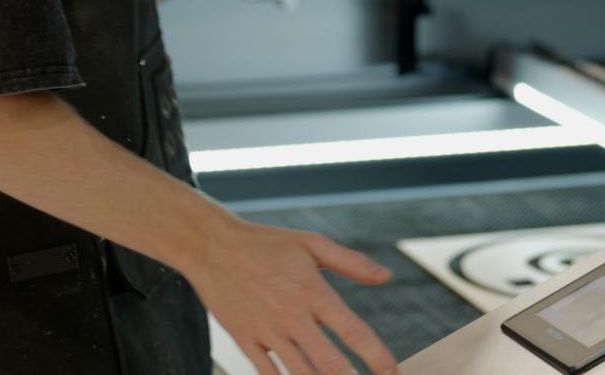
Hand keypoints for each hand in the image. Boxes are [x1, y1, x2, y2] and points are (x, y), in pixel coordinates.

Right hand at [184, 218, 397, 373]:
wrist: (212, 247)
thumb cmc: (266, 243)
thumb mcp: (311, 244)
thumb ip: (350, 262)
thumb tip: (385, 276)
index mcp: (313, 291)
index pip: (353, 331)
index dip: (377, 356)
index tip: (393, 372)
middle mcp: (292, 316)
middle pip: (329, 363)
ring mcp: (267, 332)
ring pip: (301, 374)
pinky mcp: (245, 341)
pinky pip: (268, 374)